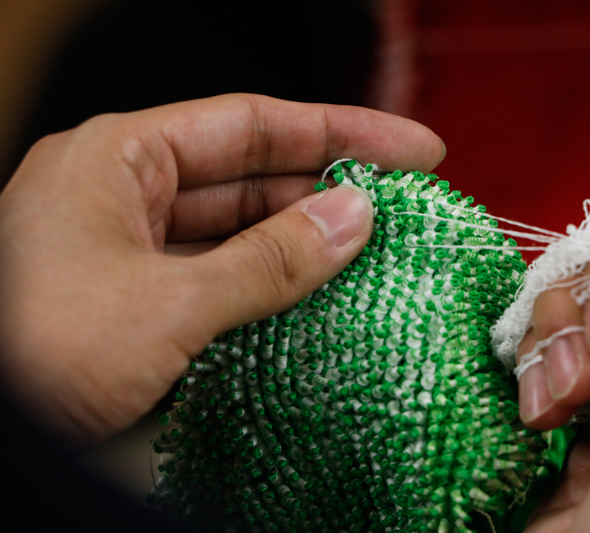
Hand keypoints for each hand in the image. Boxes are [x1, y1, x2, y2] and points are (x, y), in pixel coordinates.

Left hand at [0, 94, 444, 446]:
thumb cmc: (32, 352)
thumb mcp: (167, 303)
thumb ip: (268, 260)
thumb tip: (353, 216)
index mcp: (118, 160)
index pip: (251, 125)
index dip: (339, 132)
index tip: (410, 149)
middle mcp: (124, 197)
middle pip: (250, 178)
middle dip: (327, 191)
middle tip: (404, 208)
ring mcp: (130, 254)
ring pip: (238, 236)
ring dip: (304, 247)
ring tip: (376, 257)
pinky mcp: (137, 308)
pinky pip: (220, 284)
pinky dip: (269, 293)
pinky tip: (319, 303)